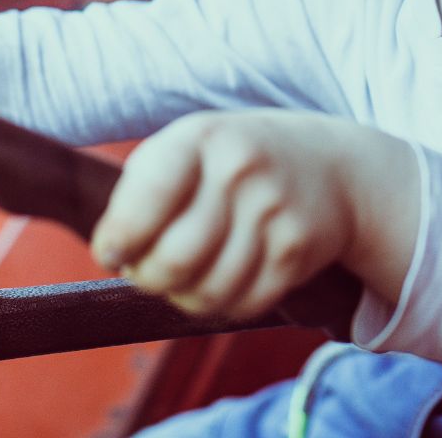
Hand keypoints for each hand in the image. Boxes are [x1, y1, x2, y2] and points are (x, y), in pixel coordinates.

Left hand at [91, 109, 418, 320]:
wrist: (329, 162)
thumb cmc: (233, 159)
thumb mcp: (189, 146)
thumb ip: (144, 190)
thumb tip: (112, 253)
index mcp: (201, 136)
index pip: (148, 199)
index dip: (120, 239)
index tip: (111, 253)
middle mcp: (239, 168)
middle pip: (174, 259)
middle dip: (148, 278)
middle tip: (146, 272)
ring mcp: (273, 209)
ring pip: (206, 292)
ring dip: (183, 297)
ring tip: (182, 277)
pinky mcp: (297, 249)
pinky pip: (242, 305)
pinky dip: (221, 305)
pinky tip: (220, 278)